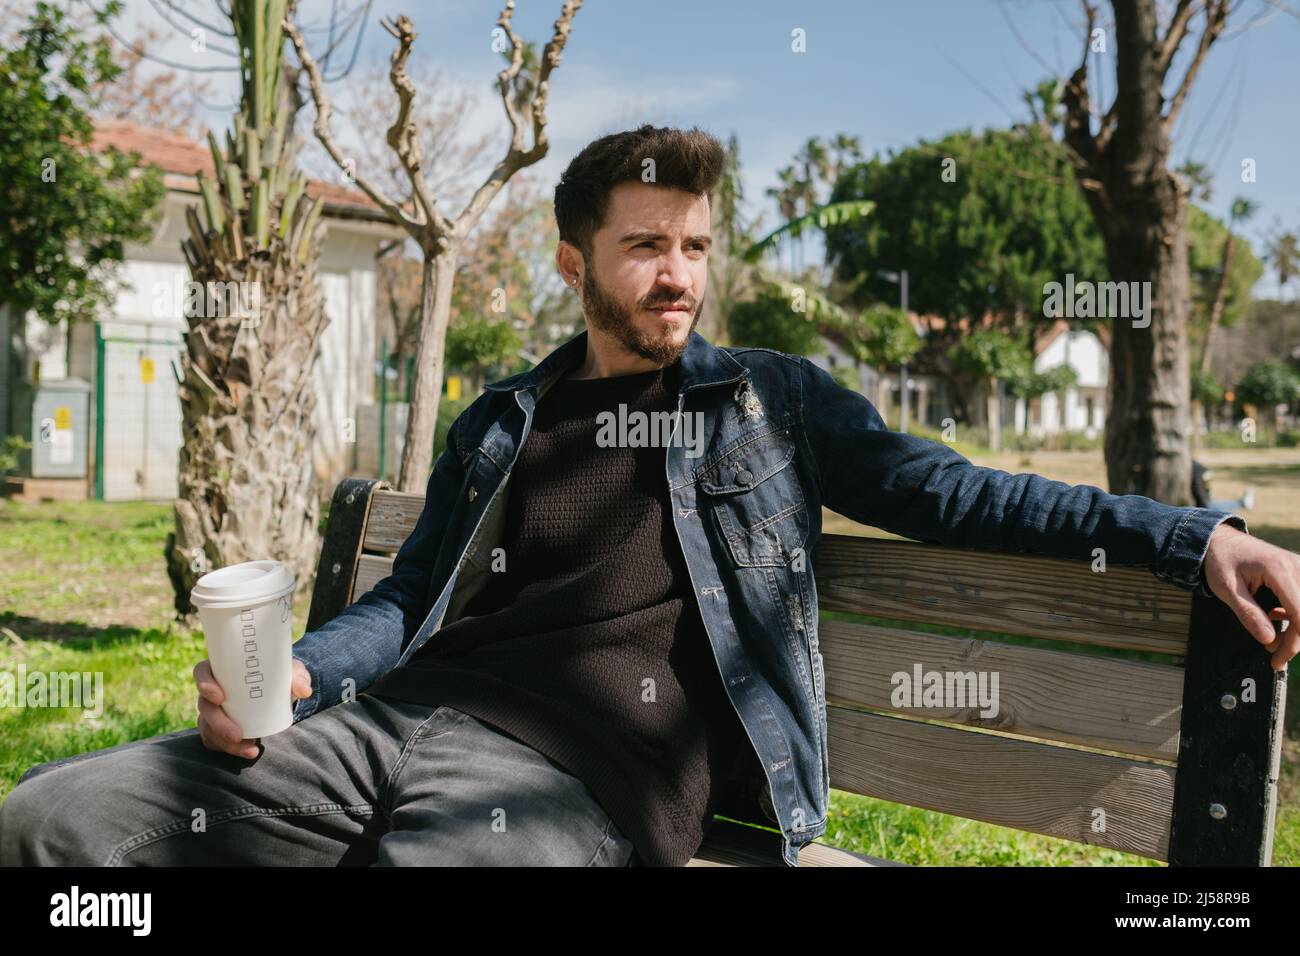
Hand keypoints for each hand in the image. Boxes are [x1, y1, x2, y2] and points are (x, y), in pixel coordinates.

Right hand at [194, 657, 311, 758]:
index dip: (204, 683)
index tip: (219, 697)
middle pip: (204, 706)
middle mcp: (212, 689)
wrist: (280, 692)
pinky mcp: (216, 727)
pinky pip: (212, 740)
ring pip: (207, 727)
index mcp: (223, 668)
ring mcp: (212, 709)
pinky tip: (246, 752)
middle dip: (218, 723)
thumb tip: (305, 691)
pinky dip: (225, 748)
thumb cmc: (279, 675)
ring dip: (224, 741)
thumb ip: (299, 678)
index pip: (202, 671)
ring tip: (249, 749)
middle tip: (237, 735)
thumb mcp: (291, 672)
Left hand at [1202, 523, 1299, 671]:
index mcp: (1279, 570)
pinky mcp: (1299, 573)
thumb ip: (1248, 614)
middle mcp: (1297, 567)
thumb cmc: (1221, 561)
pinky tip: (1276, 617)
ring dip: (1297, 630)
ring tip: (1272, 639)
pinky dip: (1296, 616)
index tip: (1277, 660)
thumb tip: (1268, 640)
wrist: (1220, 541)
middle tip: (1273, 655)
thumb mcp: (1227, 589)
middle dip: (1295, 640)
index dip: (1293, 642)